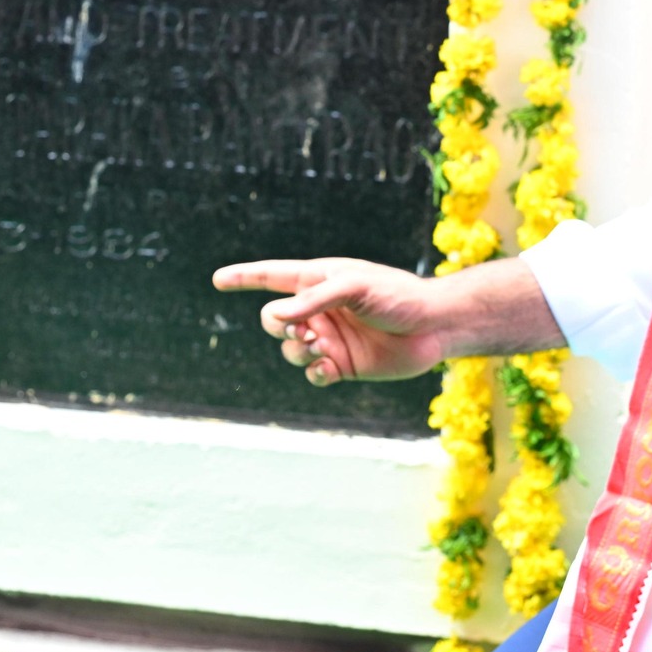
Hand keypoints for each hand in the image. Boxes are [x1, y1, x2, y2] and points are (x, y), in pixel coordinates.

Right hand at [212, 258, 451, 386]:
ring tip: (323, 349)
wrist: (434, 327)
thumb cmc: (398, 295)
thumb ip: (313, 300)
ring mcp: (330, 338)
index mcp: (319, 280)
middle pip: (274, 321)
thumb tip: (276, 317)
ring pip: (290, 351)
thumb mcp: (354, 286)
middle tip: (305, 332)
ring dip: (299, 352)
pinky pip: (313, 374)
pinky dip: (315, 373)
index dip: (244, 277)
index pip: (272, 277)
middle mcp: (319, 310)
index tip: (218, 280)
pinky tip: (329, 368)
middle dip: (280, 328)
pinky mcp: (343, 365)